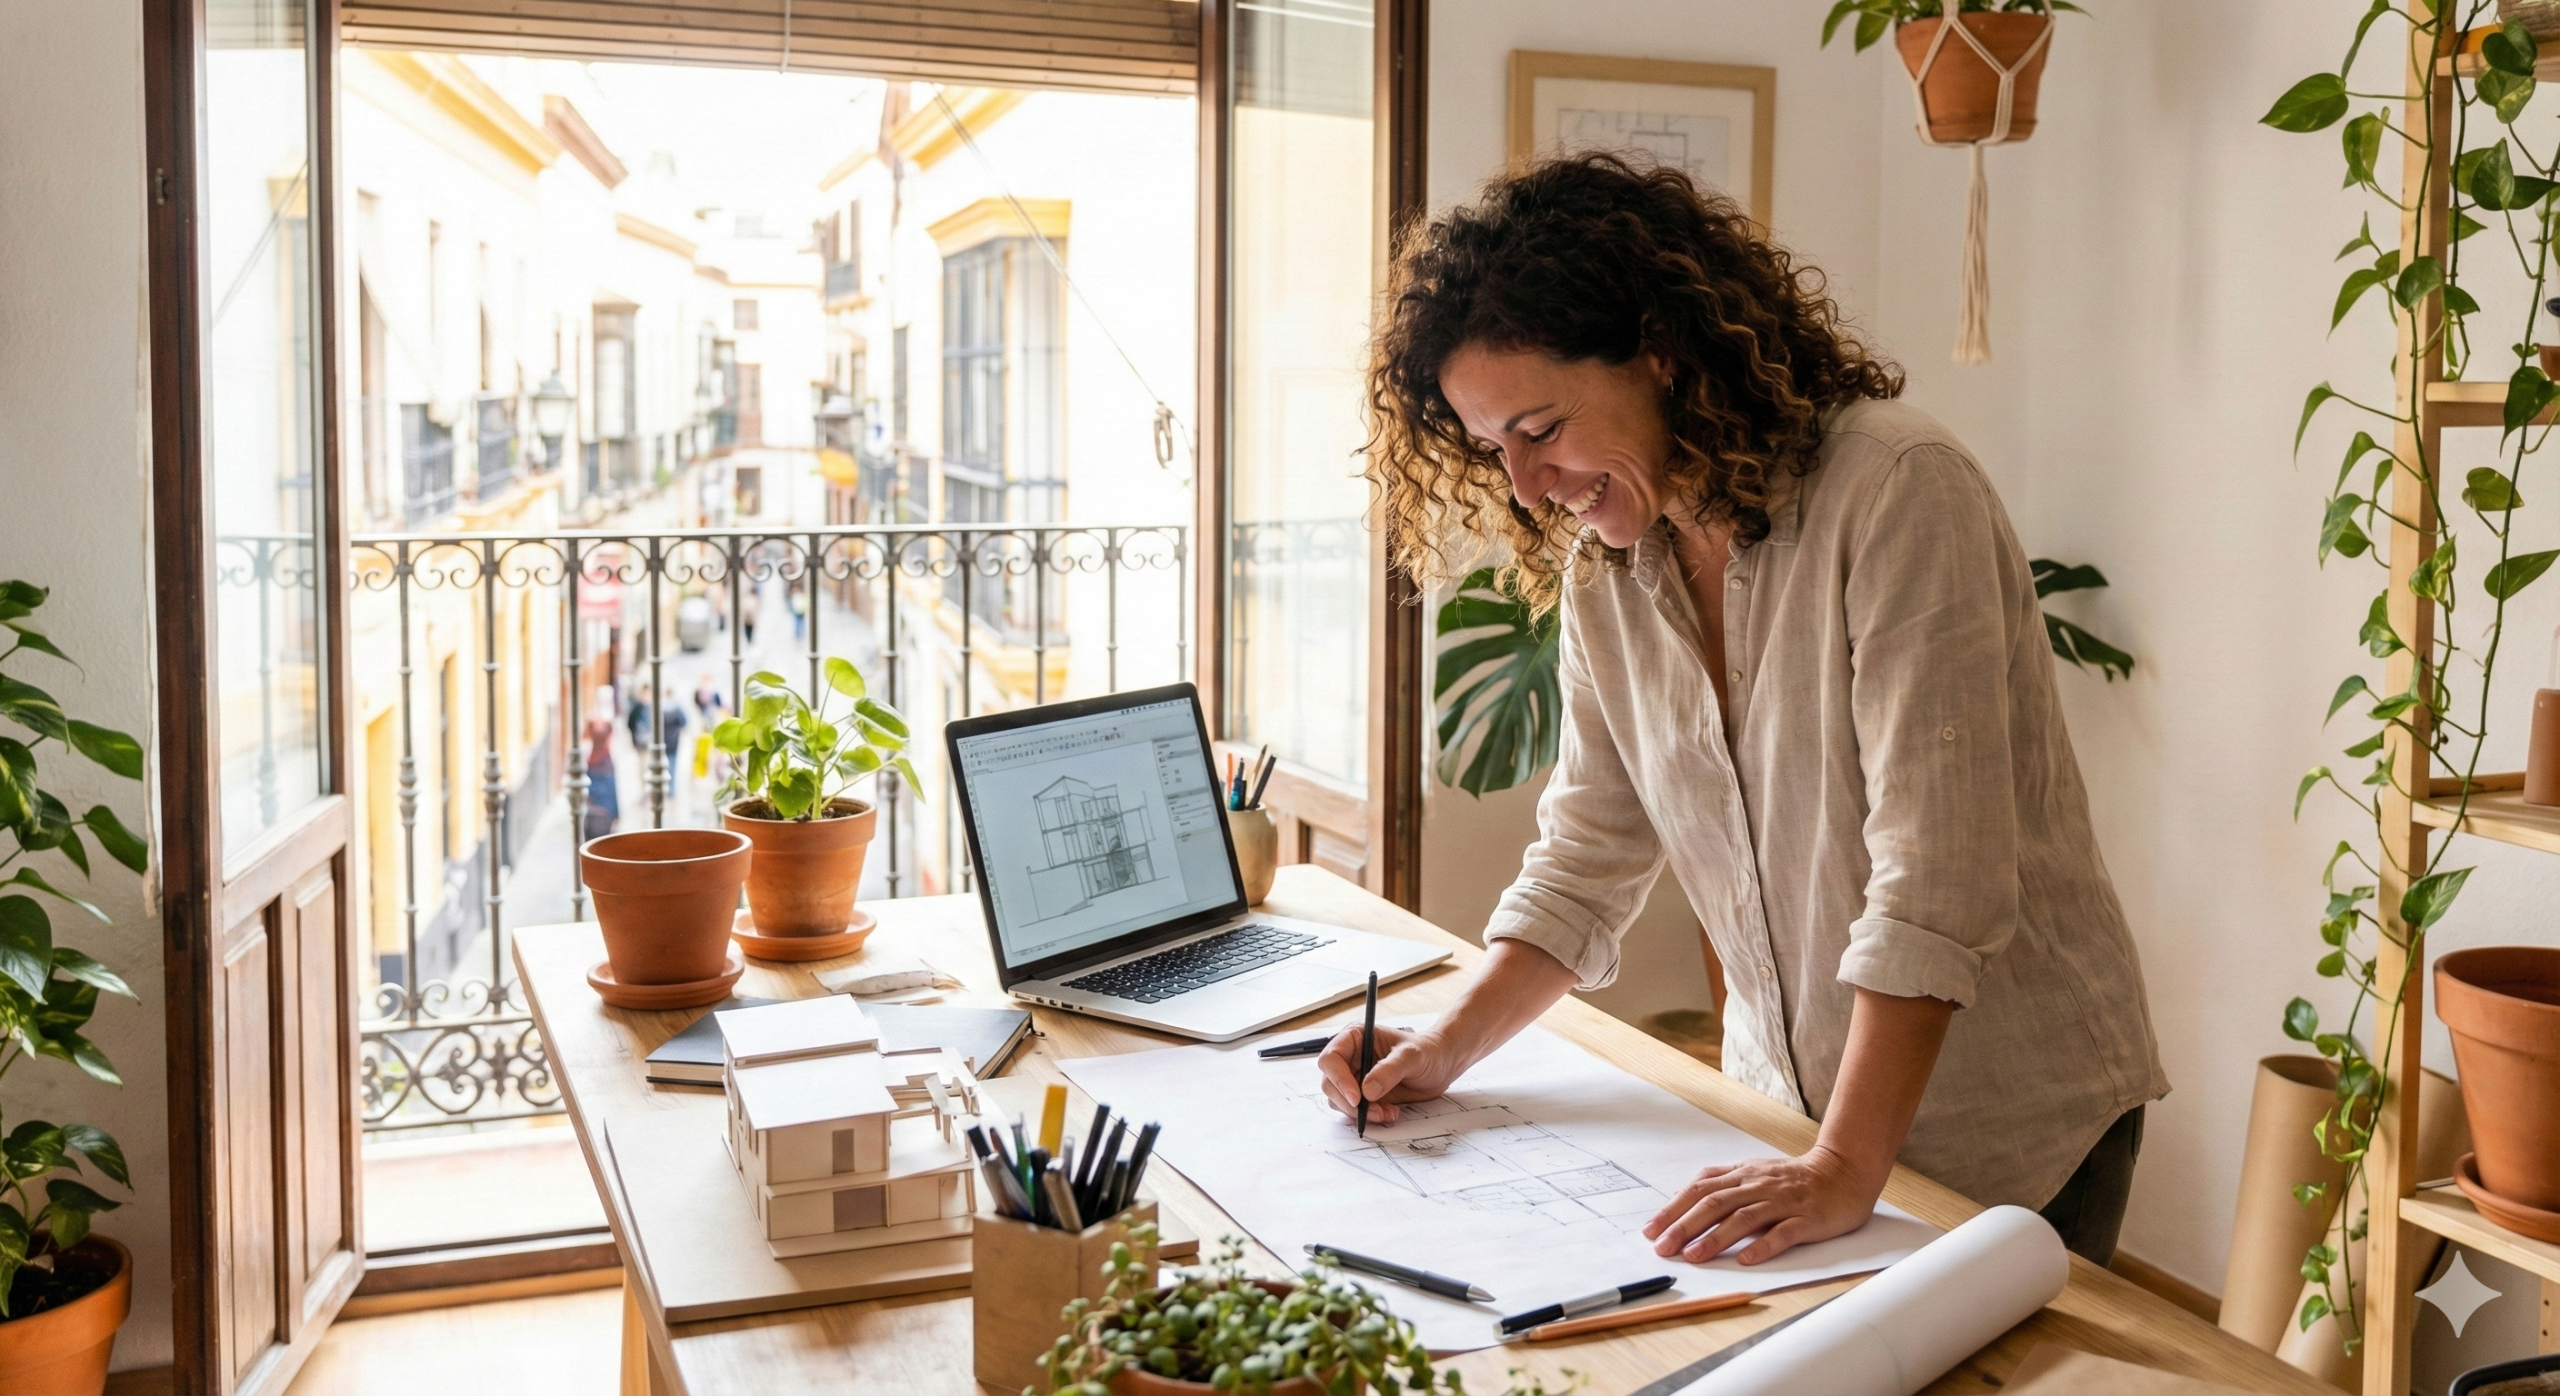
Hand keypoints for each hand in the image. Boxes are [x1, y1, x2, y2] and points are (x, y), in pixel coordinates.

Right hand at [1313, 1024, 1458, 1125]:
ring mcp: (1355, 1078)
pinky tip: (1390, 1112)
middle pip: (1330, 1083)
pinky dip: (1370, 1117)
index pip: (1331, 1058)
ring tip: (1387, 1112)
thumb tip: (1367, 1090)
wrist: (1441, 1066)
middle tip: (1373, 1112)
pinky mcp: (1364, 1096)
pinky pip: (1355, 1112)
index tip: (1357, 1097)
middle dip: (1350, 1102)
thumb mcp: (1411, 1056)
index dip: (1338, 1078)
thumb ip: (1389, 1070)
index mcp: (1355, 1038)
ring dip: (1361, 1113)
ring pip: (1339, 1101)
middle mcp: (1350, 1058)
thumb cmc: (1427, 1051)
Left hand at [1640, 1145, 1882, 1264]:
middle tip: (1663, 1247)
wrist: (1843, 1171)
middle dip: (1684, 1226)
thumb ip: (1725, 1185)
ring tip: (1694, 1256)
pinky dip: (1763, 1245)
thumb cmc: (1795, 1178)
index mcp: (1743, 1175)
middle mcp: (1758, 1185)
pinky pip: (1783, 1232)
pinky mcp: (1806, 1218)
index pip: (1700, 1189)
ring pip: (1743, 1217)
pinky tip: (1746, 1259)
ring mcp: (1782, 1201)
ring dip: (1715, 1237)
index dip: (1673, 1209)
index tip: (1651, 1229)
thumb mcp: (1755, 1173)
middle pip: (1714, 1203)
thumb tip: (1687, 1202)